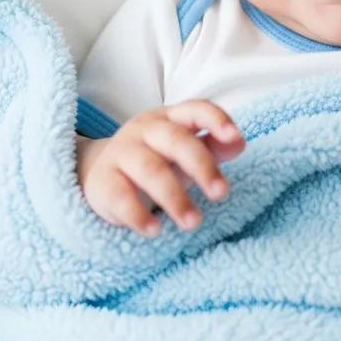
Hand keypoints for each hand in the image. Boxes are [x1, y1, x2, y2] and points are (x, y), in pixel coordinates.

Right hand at [77, 100, 244, 235]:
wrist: (101, 173)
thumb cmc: (156, 159)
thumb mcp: (185, 152)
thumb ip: (213, 146)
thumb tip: (239, 143)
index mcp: (170, 117)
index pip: (195, 109)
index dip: (216, 120)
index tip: (236, 137)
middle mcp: (145, 129)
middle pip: (176, 141)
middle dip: (202, 166)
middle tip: (221, 193)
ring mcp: (121, 152)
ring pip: (150, 170)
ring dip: (175, 197)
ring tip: (194, 222)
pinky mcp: (102, 181)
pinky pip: (119, 196)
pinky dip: (138, 215)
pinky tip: (155, 231)